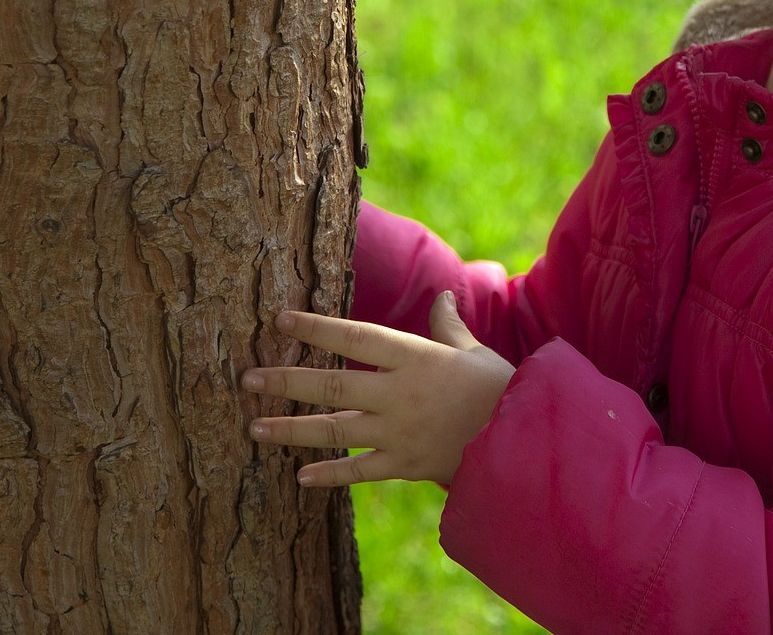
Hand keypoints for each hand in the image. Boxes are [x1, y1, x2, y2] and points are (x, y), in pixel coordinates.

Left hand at [241, 291, 513, 486]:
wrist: (525, 441)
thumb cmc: (499, 388)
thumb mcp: (473, 351)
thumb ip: (448, 326)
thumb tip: (441, 295)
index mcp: (415, 357)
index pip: (356, 336)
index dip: (317, 327)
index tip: (281, 319)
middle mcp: (400, 393)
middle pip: (332, 383)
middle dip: (286, 380)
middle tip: (248, 377)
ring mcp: (399, 431)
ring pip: (335, 429)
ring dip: (292, 428)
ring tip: (255, 426)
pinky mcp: (406, 465)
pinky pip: (360, 471)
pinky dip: (330, 474)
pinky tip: (301, 476)